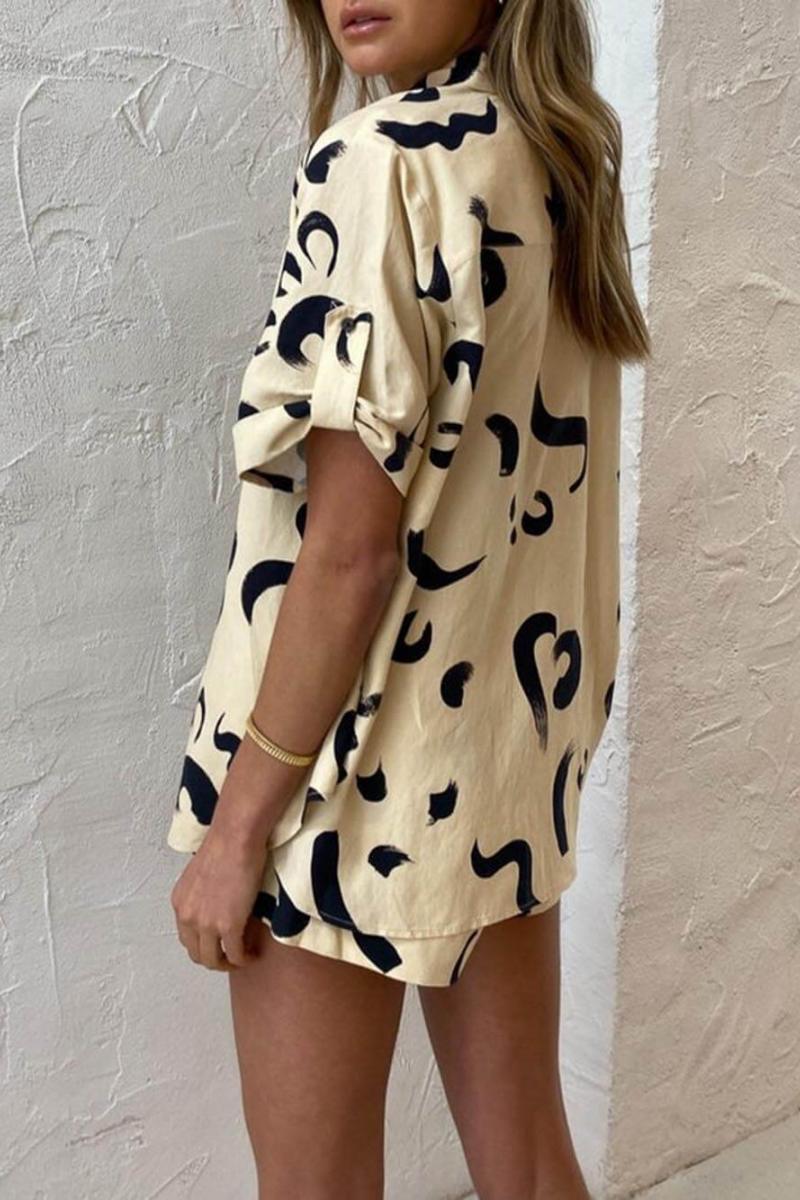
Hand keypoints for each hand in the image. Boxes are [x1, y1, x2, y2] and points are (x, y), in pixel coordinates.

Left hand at [170, 817, 268, 971]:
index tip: (218, 944)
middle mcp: (188, 916)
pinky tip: (252, 954)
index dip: (203, 945)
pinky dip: (244, 959)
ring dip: (228, 963)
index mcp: (180, 902)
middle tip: (230, 955)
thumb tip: (217, 902)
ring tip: (242, 957)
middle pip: (196, 953)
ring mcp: (206, 924)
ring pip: (213, 960)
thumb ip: (203, 894)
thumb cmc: (226, 844)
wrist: (236, 837)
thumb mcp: (202, 873)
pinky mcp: (228, 926)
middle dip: (214, 958)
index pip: (186, 937)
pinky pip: (235, 955)